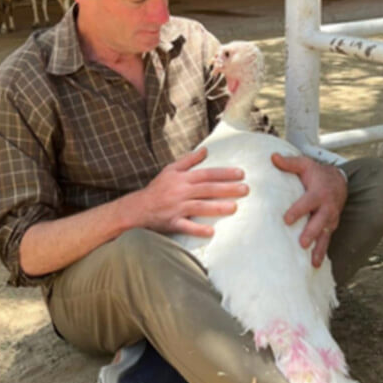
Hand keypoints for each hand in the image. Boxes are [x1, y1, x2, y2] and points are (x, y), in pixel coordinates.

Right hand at [133, 147, 247, 236]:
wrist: (136, 209)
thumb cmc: (156, 189)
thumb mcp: (170, 170)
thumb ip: (189, 160)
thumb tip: (205, 150)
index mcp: (182, 178)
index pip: (207, 174)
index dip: (224, 173)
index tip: (241, 174)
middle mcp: (181, 192)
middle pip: (207, 189)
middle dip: (227, 189)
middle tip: (246, 189)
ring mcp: (176, 208)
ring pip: (199, 207)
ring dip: (217, 207)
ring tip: (234, 207)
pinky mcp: (171, 222)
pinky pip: (185, 226)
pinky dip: (197, 229)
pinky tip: (211, 232)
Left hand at [271, 153, 346, 267]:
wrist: (339, 181)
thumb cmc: (317, 174)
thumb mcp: (305, 165)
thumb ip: (289, 163)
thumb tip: (272, 158)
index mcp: (318, 193)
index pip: (308, 203)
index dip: (298, 211)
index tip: (287, 220)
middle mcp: (327, 208)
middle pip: (319, 222)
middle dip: (312, 233)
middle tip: (302, 243)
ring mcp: (330, 219)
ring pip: (325, 235)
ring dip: (319, 249)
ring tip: (312, 263)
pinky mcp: (330, 227)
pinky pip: (327, 241)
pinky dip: (322, 253)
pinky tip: (315, 266)